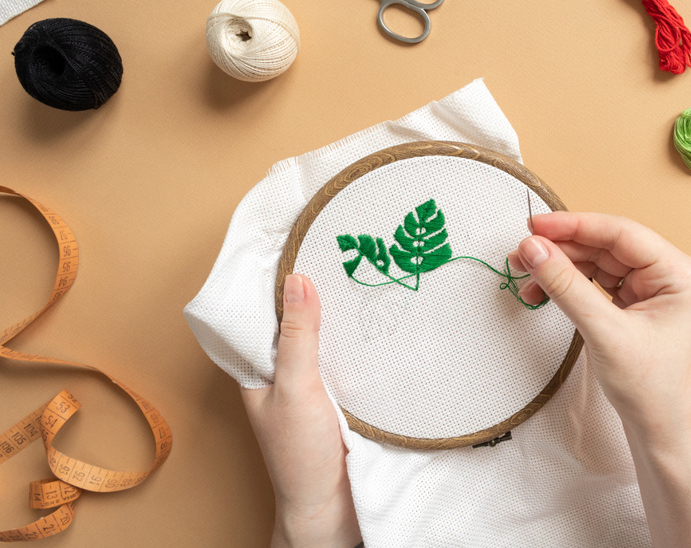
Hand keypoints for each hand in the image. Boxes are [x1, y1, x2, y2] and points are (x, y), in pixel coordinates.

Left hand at [241, 274, 361, 547]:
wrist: (332, 508)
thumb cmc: (300, 456)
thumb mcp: (296, 388)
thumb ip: (298, 337)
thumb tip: (297, 280)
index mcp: (257, 369)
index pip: (260, 311)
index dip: (275, 278)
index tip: (295, 240)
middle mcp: (281, 372)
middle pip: (293, 320)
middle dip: (312, 289)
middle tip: (338, 248)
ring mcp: (310, 384)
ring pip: (320, 337)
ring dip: (337, 313)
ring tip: (360, 273)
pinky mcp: (339, 395)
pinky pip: (344, 357)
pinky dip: (355, 339)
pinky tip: (374, 321)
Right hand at [511, 213, 690, 546]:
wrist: (662, 433)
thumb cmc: (651, 389)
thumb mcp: (605, 332)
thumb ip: (567, 285)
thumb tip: (533, 248)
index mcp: (679, 273)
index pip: (621, 234)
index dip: (575, 226)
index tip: (536, 226)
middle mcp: (669, 275)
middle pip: (606, 246)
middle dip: (562, 249)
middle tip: (522, 253)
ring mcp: (652, 290)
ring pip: (598, 262)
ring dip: (561, 267)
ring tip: (525, 274)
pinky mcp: (635, 305)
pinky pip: (597, 282)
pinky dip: (569, 285)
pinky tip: (543, 291)